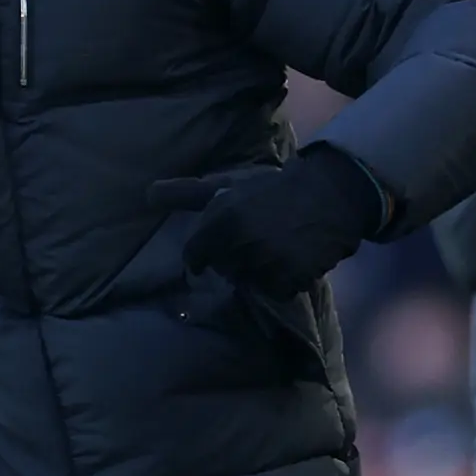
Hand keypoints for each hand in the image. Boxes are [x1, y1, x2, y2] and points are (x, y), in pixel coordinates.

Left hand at [150, 148, 387, 296]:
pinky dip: (283, 280)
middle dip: (233, 258)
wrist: (328, 192)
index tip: (212, 250)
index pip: (195, 256)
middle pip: (223, 270)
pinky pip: (277, 291)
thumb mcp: (226, 185)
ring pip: (249, 282)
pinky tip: (290, 259)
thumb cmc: (271, 187)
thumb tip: (147, 194)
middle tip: (253, 239)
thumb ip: (186, 194)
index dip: (202, 254)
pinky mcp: (293, 277)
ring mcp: (268, 263)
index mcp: (222, 220)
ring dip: (258, 271)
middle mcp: (242, 244)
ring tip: (273, 248)